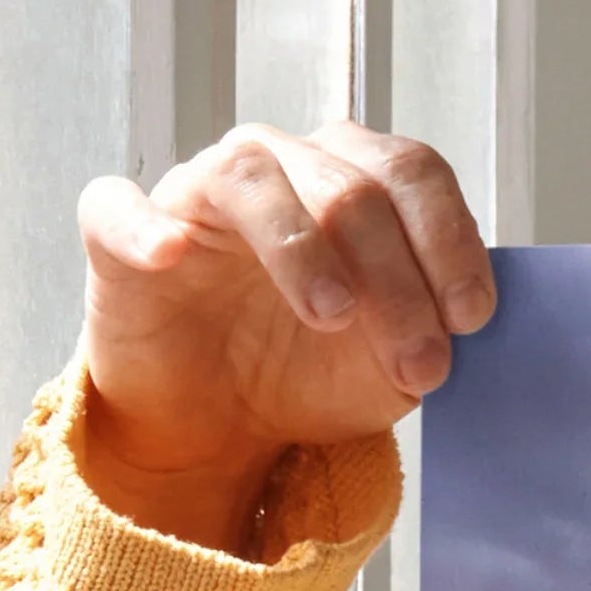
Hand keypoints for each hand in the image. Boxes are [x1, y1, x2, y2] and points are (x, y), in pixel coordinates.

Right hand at [73, 124, 493, 552]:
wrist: (220, 424)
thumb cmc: (307, 372)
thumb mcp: (390, 364)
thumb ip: (430, 331)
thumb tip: (461, 321)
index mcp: (352, 180)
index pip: (411, 173)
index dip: (449, 239)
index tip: (471, 318)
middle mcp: (279, 167)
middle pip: (349, 186)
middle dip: (397, 280)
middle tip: (419, 363)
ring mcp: (198, 193)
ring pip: (251, 178)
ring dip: (302, 248)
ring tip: (333, 317)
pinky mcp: (120, 234)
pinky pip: (118, 207)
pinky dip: (144, 226)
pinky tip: (171, 255)